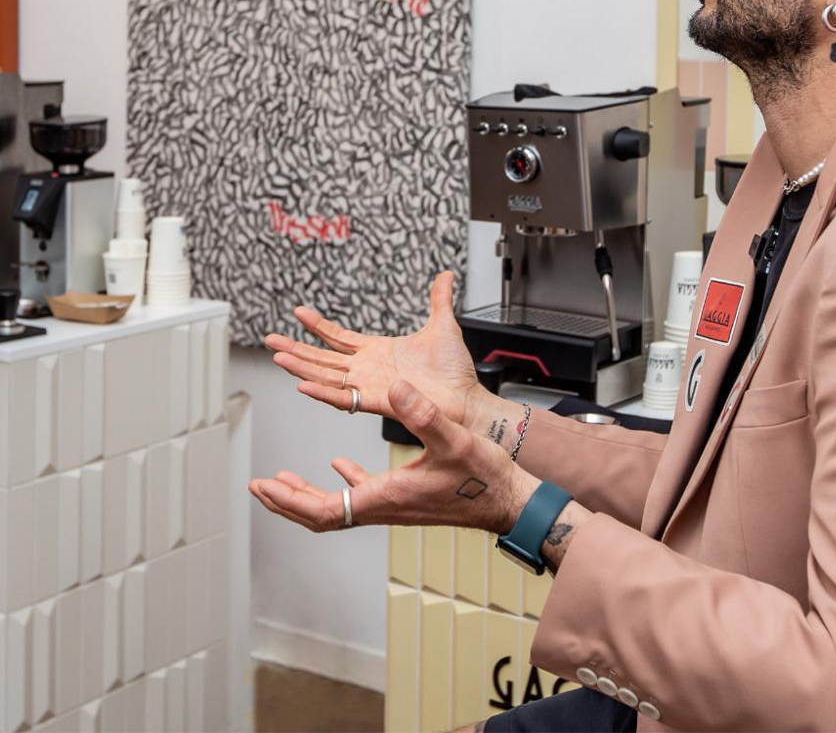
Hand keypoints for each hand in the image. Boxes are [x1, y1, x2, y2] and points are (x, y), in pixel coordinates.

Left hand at [248, 380, 540, 535]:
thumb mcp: (453, 438)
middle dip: (286, 501)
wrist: (511, 501)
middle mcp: (385, 505)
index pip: (325, 510)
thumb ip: (422, 412)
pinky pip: (363, 495)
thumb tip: (393, 387)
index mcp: (387, 495)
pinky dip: (343, 483)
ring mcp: (395, 503)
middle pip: (323, 514)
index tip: (264, 486)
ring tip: (281, 480)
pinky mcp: (407, 495)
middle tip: (258, 486)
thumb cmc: (484, 478)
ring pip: (339, 507)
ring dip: (306, 495)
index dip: (291, 500)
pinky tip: (339, 468)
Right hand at [265, 270, 486, 430]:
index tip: (298, 312)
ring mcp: (370, 386)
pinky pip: (344, 399)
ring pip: (326, 377)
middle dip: (296, 348)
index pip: (339, 337)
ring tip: (277, 357)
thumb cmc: (455, 371)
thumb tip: (445, 275)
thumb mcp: (443, 326)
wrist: (466, 399)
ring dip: (301, 368)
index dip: (319, 326)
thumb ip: (439, 300)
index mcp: (378, 351)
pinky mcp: (377, 402)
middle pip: (323, 358)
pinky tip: (302, 385)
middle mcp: (368, 369)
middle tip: (269, 339)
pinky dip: (322, 393)